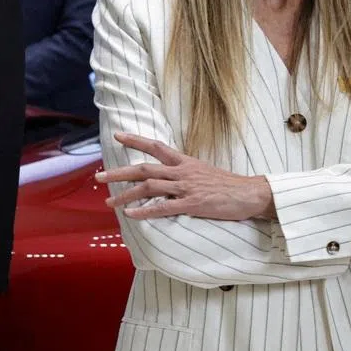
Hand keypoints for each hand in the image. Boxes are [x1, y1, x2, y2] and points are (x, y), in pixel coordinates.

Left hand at [95, 133, 274, 220]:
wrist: (251, 193)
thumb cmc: (231, 186)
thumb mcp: (207, 173)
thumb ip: (188, 174)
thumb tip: (173, 179)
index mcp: (187, 162)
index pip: (157, 147)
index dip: (136, 140)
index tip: (118, 136)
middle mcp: (183, 172)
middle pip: (144, 168)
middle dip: (119, 173)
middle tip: (99, 177)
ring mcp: (187, 187)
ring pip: (149, 187)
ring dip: (126, 195)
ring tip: (109, 202)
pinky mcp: (193, 203)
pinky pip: (164, 207)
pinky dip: (146, 210)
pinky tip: (131, 214)